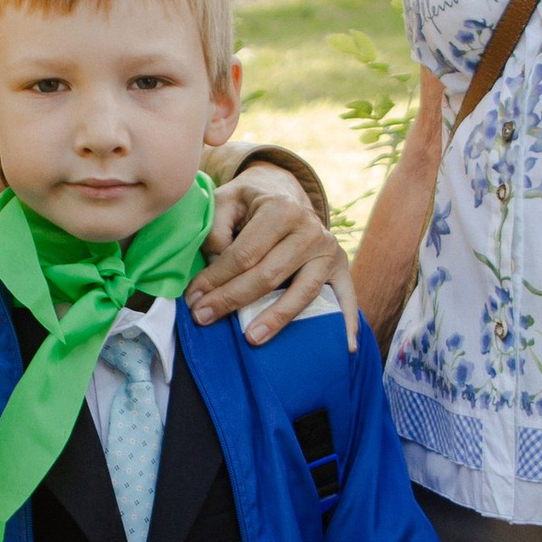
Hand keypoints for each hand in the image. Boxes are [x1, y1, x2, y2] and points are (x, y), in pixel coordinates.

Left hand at [193, 170, 358, 349]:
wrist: (285, 194)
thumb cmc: (249, 204)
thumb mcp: (227, 200)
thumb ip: (216, 227)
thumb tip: (216, 262)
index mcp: (280, 209)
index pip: (245, 254)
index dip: (216, 279)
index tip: (193, 299)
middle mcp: (310, 229)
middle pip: (269, 275)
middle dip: (231, 300)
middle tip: (203, 318)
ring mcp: (329, 250)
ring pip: (303, 292)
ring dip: (275, 319)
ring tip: (250, 339)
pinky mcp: (341, 267)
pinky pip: (346, 298)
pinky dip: (348, 323)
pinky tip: (345, 347)